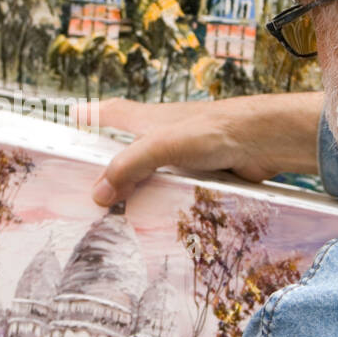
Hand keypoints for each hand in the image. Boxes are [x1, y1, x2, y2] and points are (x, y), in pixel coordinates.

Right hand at [75, 92, 325, 205]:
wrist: (264, 140)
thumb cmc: (214, 129)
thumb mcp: (162, 145)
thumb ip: (129, 167)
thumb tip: (98, 196)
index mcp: (149, 120)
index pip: (112, 112)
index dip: (91, 115)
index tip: (73, 119)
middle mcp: (164, 135)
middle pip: (130, 148)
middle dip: (112, 163)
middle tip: (92, 186)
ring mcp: (185, 156)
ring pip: (155, 174)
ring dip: (140, 191)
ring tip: (120, 217)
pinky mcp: (204, 174)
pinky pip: (178, 191)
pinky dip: (166, 205)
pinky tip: (160, 224)